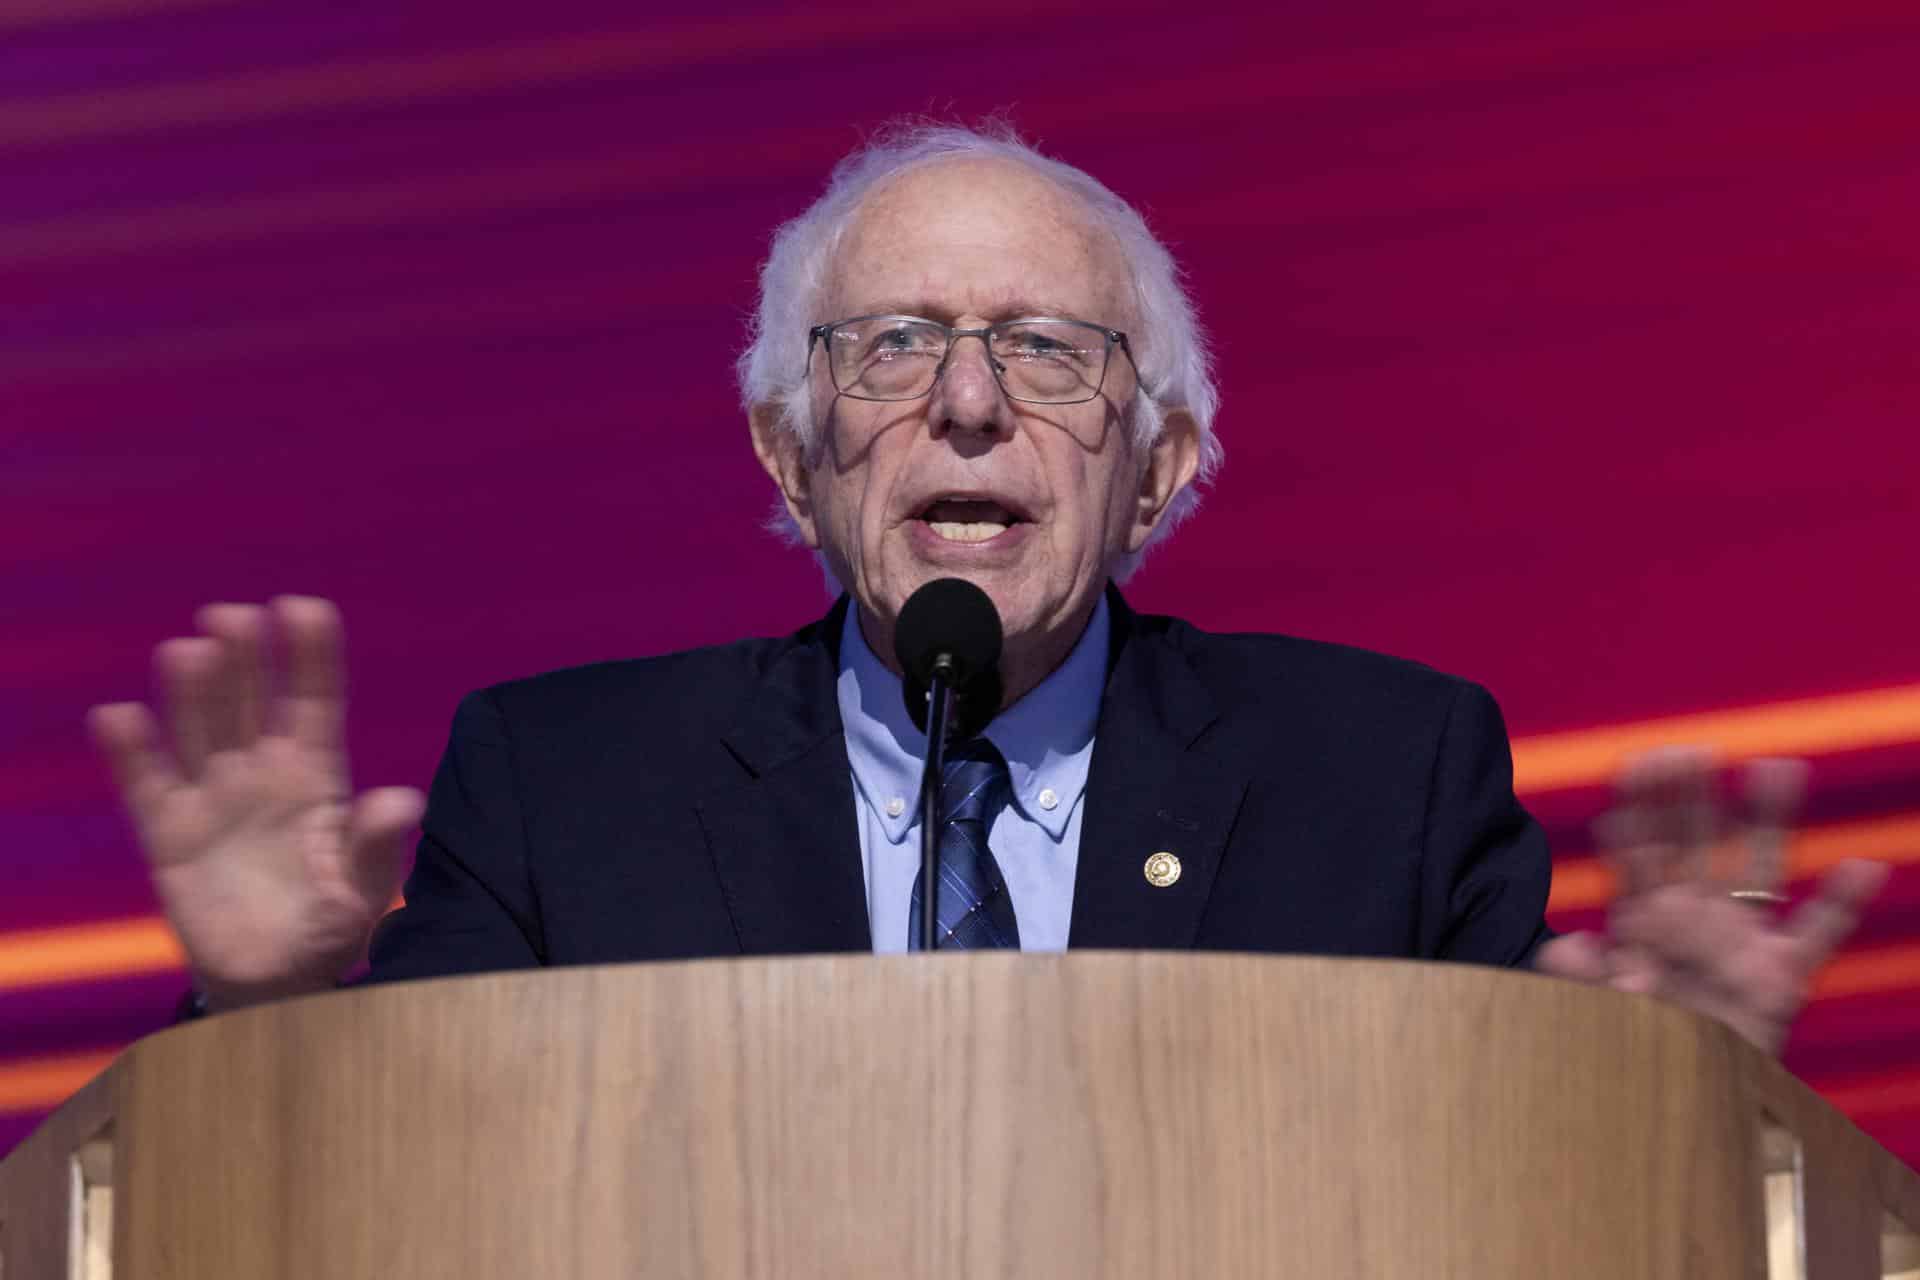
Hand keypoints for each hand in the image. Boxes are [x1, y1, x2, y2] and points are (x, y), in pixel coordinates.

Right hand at [88, 597, 423, 1010]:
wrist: (279, 978)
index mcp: (317, 774)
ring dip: (192, 693)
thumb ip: (377, 844)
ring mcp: (214, 797)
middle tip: (231, 617)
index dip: (310, 655)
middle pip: (251, 702)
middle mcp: (262, 772)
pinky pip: (147, 785)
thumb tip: (403, 801)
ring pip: (200, 730)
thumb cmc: (332, 921)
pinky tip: (119, 717)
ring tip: (188, 652)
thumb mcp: (365, 888)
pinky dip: (132, 752)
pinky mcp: (169, 833)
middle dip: (244, 658)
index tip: (302, 608)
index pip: (315, 700)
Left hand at [1535, 746, 1886, 1054]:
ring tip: (1779, 769)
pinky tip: (1863, 865)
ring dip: (1768, 820)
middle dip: (1692, 798)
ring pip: (1759, 868)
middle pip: (1695, 845)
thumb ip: (1580, 979)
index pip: (1638, 854)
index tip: (1633, 767)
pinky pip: (1819, 932)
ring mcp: (1741, 940)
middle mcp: (1694, 918)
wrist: (1676, 1095)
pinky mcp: (1782, 977)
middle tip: (1689, 751)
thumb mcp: (1593, 1011)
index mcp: (1644, 919)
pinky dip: (1841, 900)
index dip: (1637, 812)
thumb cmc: (1630, 1042)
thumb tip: (1569, 947)